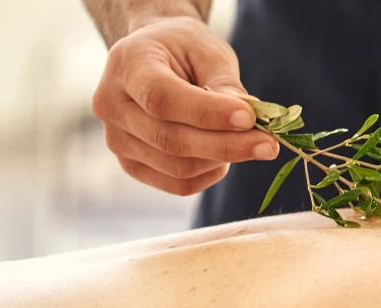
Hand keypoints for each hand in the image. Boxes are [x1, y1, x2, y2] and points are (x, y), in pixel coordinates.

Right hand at [90, 16, 278, 195]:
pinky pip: (177, 184)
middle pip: (170, 140)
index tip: (250, 118)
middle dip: (227, 145)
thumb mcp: (207, 51)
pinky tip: (226, 157)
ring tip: (249, 144)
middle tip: (269, 144)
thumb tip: (248, 117)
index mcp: (126, 65)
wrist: (155, 59)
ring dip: (222, 160)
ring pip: (176, 166)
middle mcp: (111, 105)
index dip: (208, 113)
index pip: (162, 99)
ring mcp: (117, 139)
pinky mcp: (132, 164)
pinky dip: (210, 174)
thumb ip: (225, 83)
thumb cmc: (184, 50)